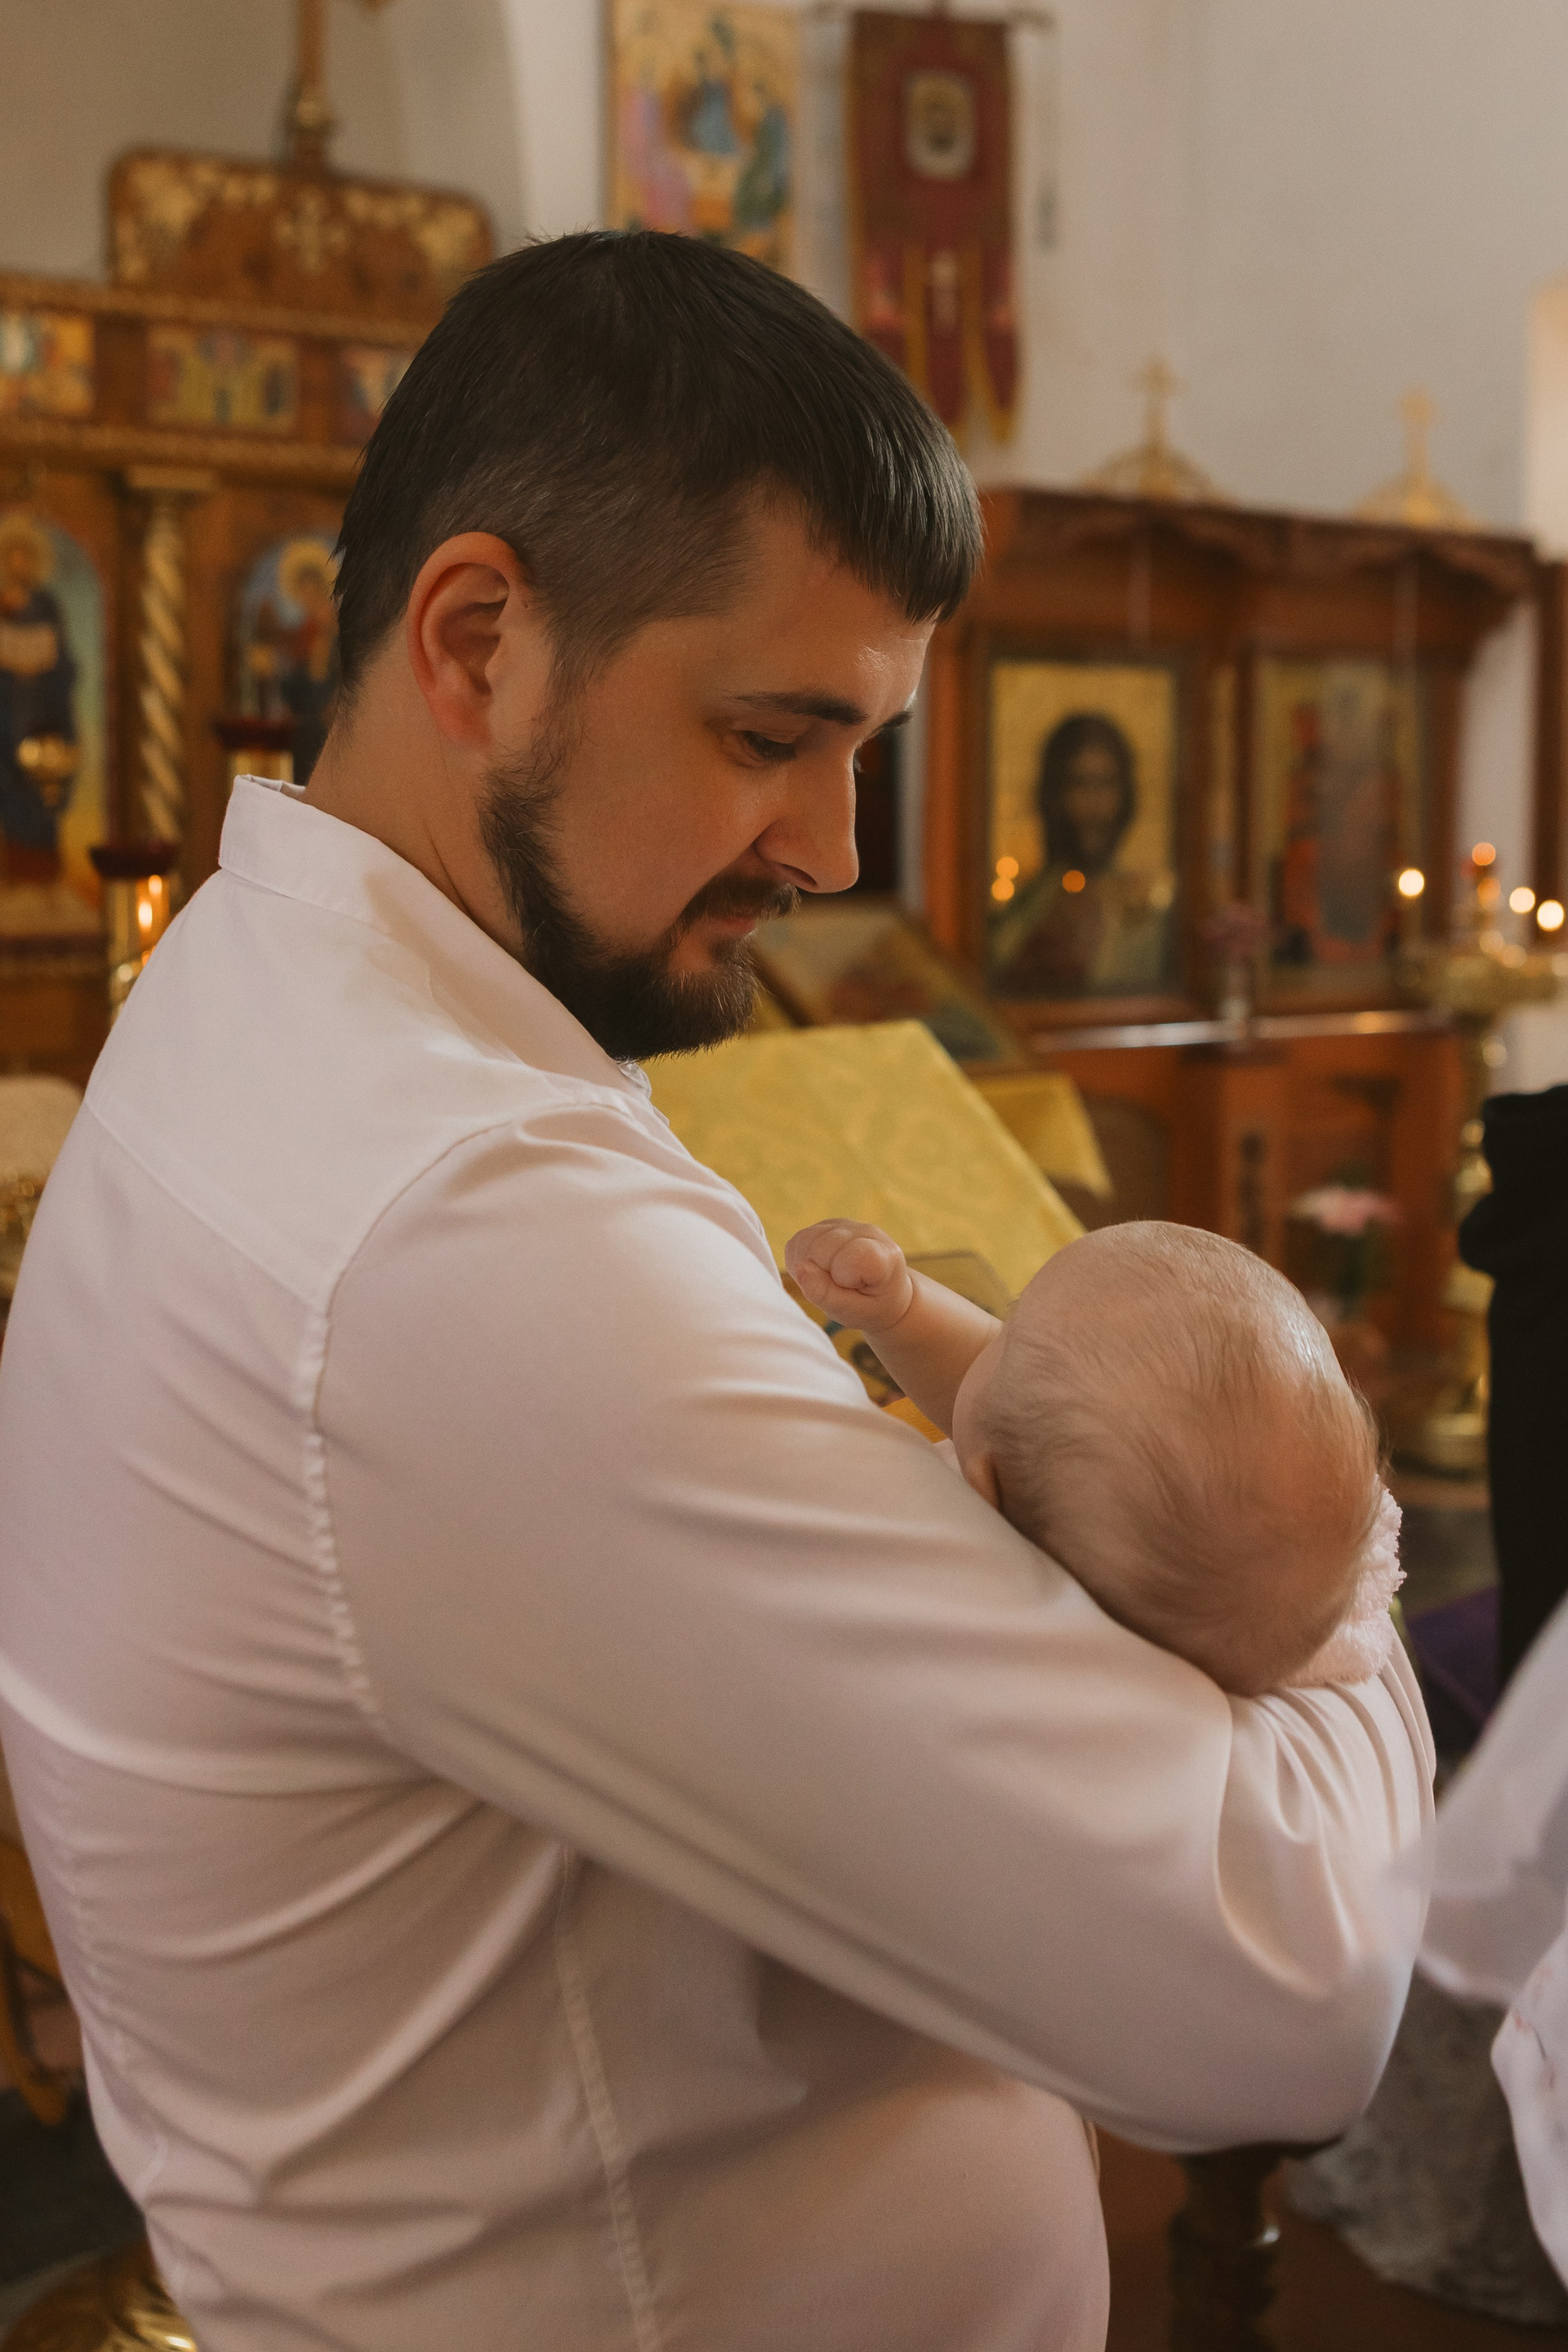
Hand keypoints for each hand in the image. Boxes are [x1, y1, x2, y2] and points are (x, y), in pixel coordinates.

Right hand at [785, 1220, 914, 1334]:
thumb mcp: (854, 1313)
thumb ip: (826, 1295)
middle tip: (836, 1289)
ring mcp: (846, 1225)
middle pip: (820, 1246)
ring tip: (827, 1280)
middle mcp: (865, 1232)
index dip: (839, 1280)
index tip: (853, 1290)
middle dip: (818, 1273)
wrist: (884, 1293)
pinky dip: (800, 1260)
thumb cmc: (870, 1306)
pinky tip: (819, 1270)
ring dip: (806, 1266)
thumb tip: (800, 1269)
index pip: (847, 1259)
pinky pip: (799, 1239)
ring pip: (805, 1239)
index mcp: (882, 1256)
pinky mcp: (828, 1225)